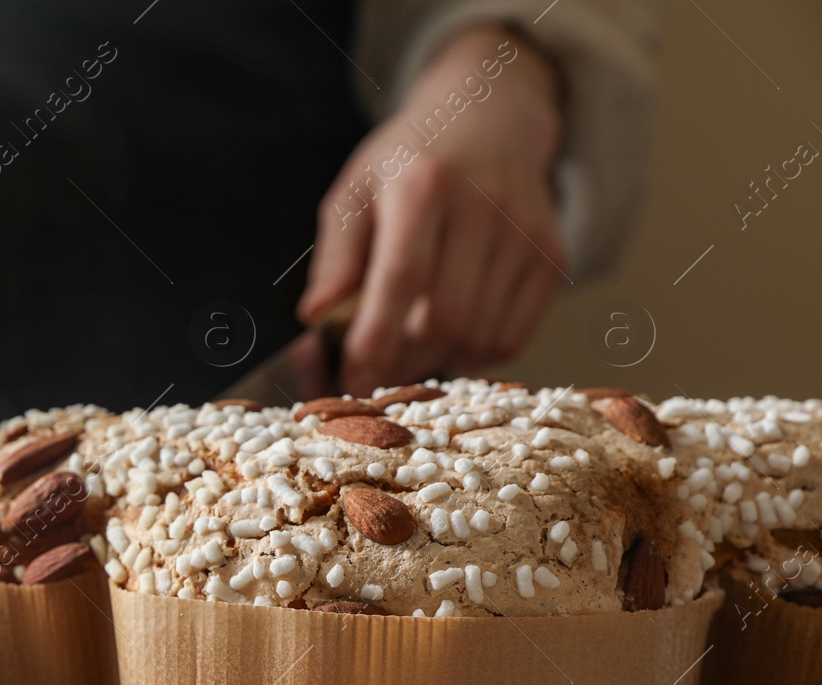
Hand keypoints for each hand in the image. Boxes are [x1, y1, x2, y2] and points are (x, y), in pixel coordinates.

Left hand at [297, 26, 565, 396]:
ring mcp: (526, 233)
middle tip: (374, 372)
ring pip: (478, 337)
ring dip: (434, 362)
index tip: (350, 382)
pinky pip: (510, 338)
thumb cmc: (410, 161)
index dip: (374, 340)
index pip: (401, 279)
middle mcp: (483, 206)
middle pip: (443, 319)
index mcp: (424, 185)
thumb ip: (334, 255)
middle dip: (400, 363)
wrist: (492, 118)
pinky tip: (449, 336)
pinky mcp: (552, 257)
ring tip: (407, 348)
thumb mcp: (357, 189)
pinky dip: (472, 355)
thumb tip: (314, 318)